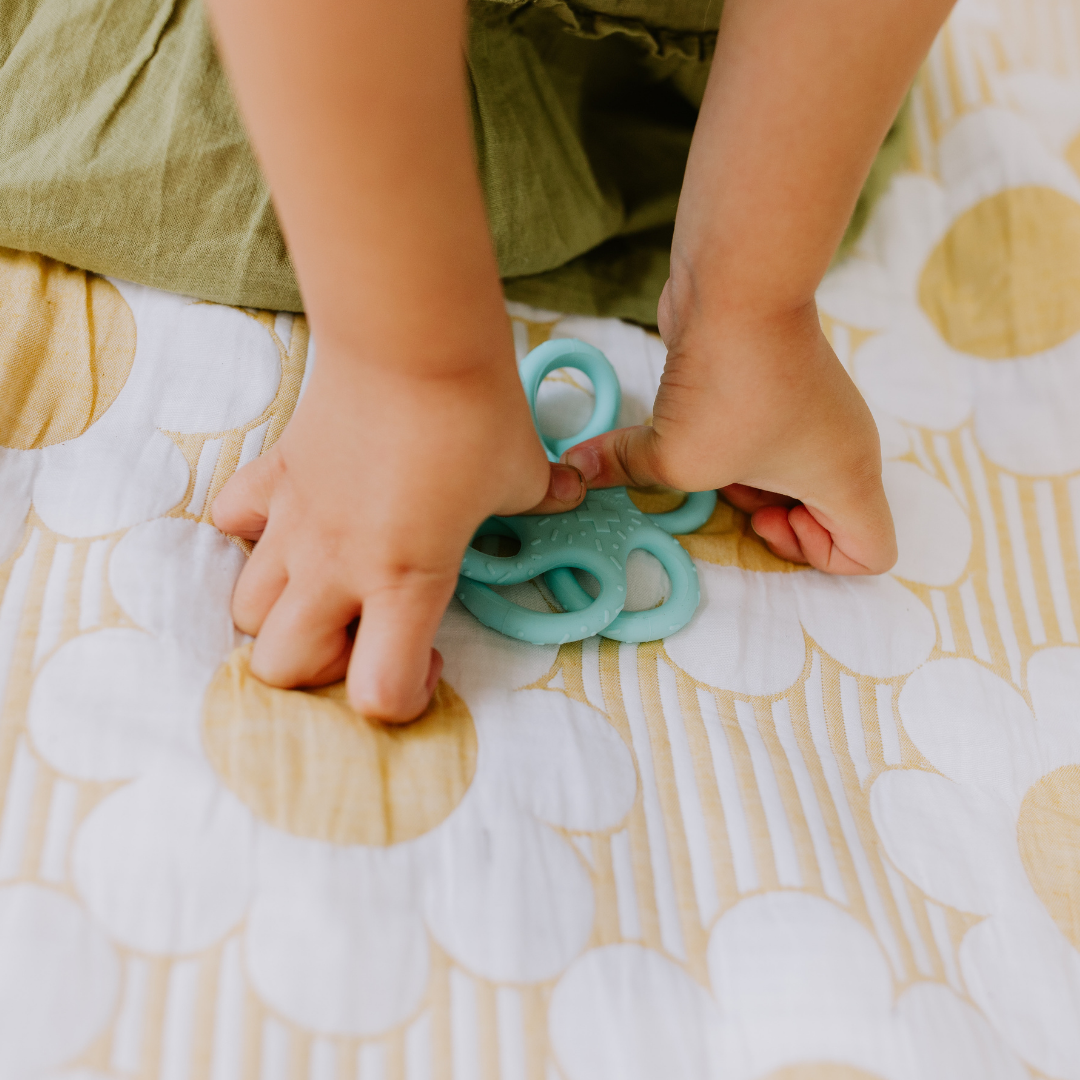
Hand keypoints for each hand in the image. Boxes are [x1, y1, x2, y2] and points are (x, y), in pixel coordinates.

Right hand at [212, 348, 585, 721]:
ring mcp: (292, 522)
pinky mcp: (273, 476)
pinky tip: (295, 526)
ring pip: (245, 609)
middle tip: (372, 631)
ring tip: (331, 586)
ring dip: (285, 617)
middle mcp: (334, 566)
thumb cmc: (472, 413)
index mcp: (402, 581)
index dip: (407, 698)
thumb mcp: (522, 473)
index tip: (434, 659)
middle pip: (280, 667)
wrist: (412, 337)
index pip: (377, 692)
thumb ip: (541, 500)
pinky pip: (232, 525)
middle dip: (324, 671)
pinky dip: (252, 540)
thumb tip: (569, 492)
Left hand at [560, 286, 896, 574]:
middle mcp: (846, 445)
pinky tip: (695, 426)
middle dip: (771, 517)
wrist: (738, 286)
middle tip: (728, 491)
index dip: (815, 559)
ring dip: (749, 479)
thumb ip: (628, 476)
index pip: (872, 556)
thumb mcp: (677, 459)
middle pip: (828, 517)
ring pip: (794, 475)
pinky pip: (771, 436)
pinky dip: (737, 442)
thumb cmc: (730, 390)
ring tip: (706, 456)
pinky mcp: (785, 382)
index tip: (765, 519)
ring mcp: (818, 409)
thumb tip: (574, 471)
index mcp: (848, 480)